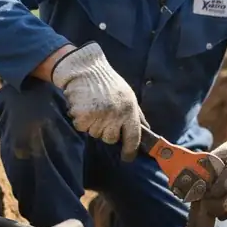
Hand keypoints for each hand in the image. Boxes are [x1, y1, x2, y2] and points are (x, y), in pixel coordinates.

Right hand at [51, 41, 146, 161]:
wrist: (86, 69)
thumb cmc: (109, 83)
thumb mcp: (128, 96)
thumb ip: (137, 115)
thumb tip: (146, 130)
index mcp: (129, 110)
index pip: (133, 137)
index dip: (130, 150)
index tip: (127, 157)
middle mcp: (115, 115)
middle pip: (111, 139)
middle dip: (107, 132)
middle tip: (103, 116)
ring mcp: (99, 117)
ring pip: (95, 134)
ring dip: (93, 125)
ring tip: (93, 108)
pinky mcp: (83, 117)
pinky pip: (82, 128)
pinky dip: (81, 120)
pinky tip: (83, 107)